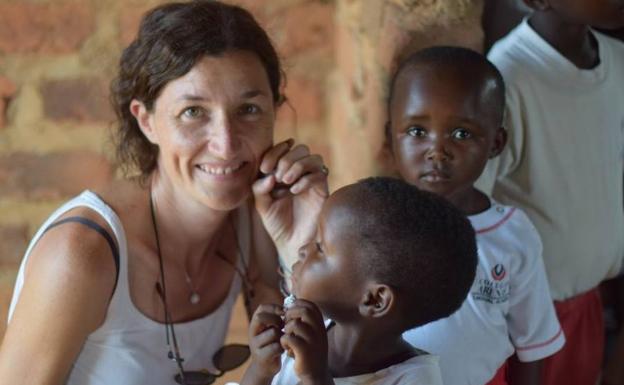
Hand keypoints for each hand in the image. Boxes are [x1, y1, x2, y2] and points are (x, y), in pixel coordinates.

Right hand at [248, 304, 284, 378]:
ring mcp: (255, 345)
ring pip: (273, 333)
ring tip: (284, 340)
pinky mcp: (261, 357)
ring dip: (282, 335)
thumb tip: (289, 305)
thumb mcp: (270, 330)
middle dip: (276, 320)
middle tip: (283, 326)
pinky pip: (276, 347)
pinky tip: (283, 349)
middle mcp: (252, 333)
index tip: (284, 313)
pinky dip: (283, 347)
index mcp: (255, 324)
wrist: (264, 367)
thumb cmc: (271, 344)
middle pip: (262, 318)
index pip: (261, 308)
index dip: (274, 308)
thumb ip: (275, 318)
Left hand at [252, 139, 328, 269]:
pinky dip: (306, 179)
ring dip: (298, 165)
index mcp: (285, 171)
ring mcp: (314, 181)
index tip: (264, 168)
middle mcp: (301, 173)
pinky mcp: (324, 191)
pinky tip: (294, 191)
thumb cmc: (278, 224)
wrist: (293, 244)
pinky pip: (320, 174)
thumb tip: (269, 175)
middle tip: (277, 177)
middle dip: (287, 159)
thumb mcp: (262, 205)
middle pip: (301, 148)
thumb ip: (259, 188)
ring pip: (314, 157)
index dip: (274, 153)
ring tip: (286, 181)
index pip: (283, 149)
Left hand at [280, 299, 331, 383]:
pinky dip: (283, 341)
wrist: (316, 373)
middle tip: (286, 323)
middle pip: (304, 311)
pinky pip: (289, 338)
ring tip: (286, 336)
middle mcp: (319, 330)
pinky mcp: (304, 352)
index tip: (290, 313)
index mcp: (320, 324)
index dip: (297, 305)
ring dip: (286, 329)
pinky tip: (286, 346)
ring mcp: (313, 341)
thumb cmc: (310, 350)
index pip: (310, 305)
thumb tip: (290, 305)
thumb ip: (305, 319)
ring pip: (295, 324)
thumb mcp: (312, 332)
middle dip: (290, 314)